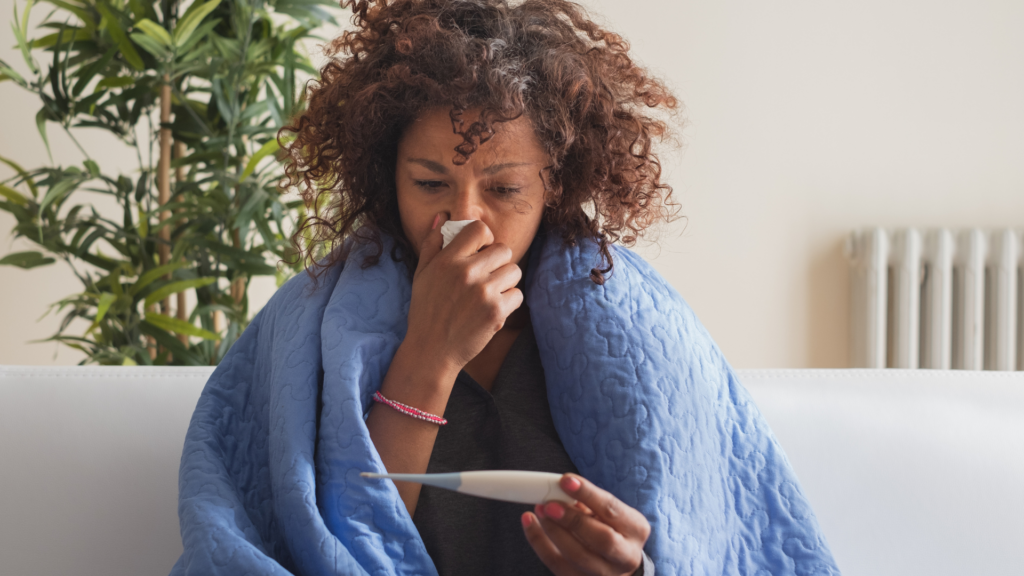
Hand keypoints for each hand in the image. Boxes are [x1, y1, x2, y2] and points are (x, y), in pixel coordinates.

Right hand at [402, 213, 523, 375]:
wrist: (432, 350)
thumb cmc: (426, 310)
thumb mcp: (421, 274)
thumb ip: (432, 243)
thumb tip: (442, 216)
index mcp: (447, 260)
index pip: (480, 229)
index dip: (484, 239)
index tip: (480, 252)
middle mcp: (466, 273)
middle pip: (503, 250)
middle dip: (498, 262)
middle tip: (487, 276)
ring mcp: (483, 292)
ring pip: (514, 271)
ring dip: (506, 282)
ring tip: (489, 294)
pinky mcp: (496, 312)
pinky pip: (518, 295)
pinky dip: (509, 302)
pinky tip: (492, 309)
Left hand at [521, 474, 650, 575]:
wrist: (617, 562)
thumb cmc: (611, 528)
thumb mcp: (609, 512)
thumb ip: (588, 501)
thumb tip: (561, 488)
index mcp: (635, 529)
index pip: (612, 510)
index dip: (587, 494)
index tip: (566, 480)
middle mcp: (626, 556)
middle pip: (601, 539)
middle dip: (572, 520)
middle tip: (549, 504)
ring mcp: (606, 574)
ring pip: (577, 556)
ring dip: (553, 531)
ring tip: (539, 510)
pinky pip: (557, 565)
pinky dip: (539, 543)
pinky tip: (530, 524)